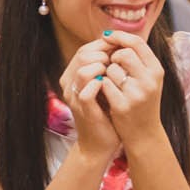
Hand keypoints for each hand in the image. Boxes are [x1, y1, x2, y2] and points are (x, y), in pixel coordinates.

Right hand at [58, 41, 124, 163]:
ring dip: (103, 69)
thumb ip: (105, 67)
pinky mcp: (83, 110)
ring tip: (114, 74)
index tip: (120, 49)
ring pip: (83, 71)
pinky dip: (100, 85)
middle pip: (83, 55)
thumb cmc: (105, 112)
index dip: (103, 46)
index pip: (84, 50)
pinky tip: (110, 86)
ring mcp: (75, 97)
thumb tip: (118, 46)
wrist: (100, 143)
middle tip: (118, 62)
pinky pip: (87, 92)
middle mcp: (70, 84)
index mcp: (73, 76)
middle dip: (105, 54)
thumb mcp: (103, 86)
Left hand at [96, 30, 166, 149]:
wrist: (144, 133)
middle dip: (113, 58)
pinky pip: (104, 84)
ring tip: (113, 85)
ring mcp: (136, 93)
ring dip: (107, 74)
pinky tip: (107, 94)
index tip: (107, 37)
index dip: (120, 36)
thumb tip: (113, 34)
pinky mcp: (122, 105)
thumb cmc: (143, 101)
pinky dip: (102, 87)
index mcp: (157, 70)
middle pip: (123, 54)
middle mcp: (150, 80)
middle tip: (112, 67)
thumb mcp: (148, 78)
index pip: (137, 43)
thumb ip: (137, 58)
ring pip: (111, 69)